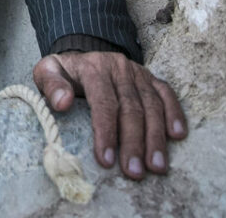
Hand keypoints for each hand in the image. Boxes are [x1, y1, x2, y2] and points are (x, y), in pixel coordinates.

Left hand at [32, 51, 186, 179]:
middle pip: (131, 108)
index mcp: (93, 68)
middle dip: (133, 142)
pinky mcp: (151, 78)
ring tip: (156, 165)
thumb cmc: (64, 72)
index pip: (103, 102)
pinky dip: (174, 114)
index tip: (106, 159)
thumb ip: (51, 85)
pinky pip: (167, 94)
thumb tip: (62, 103)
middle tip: (134, 171)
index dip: (106, 132)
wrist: (81, 55)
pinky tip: (177, 135)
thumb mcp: (47, 72)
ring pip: (152, 106)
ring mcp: (138, 73)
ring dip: (156, 137)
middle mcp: (119, 68)